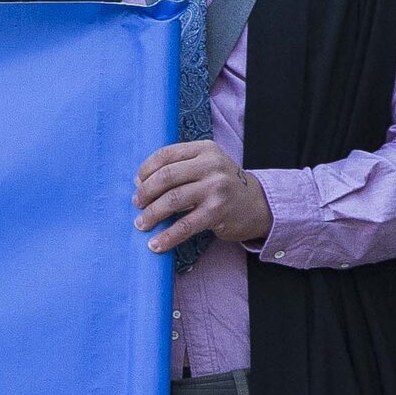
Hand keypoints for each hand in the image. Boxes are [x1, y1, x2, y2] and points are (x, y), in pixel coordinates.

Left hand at [134, 140, 270, 253]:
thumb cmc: (222, 185)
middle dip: (145, 193)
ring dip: (151, 214)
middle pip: (166, 177)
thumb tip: (140, 183)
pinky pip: (185, 225)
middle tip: (137, 205)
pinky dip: (167, 237)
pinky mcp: (218, 211)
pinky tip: (155, 244)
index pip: (166, 154)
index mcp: (205, 149)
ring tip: (141, 224)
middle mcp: (212, 165)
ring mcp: (216, 187)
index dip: (145, 170)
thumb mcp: (206, 166)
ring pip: (172, 200)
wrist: (258, 205)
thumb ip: (179, 168)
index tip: (137, 184)